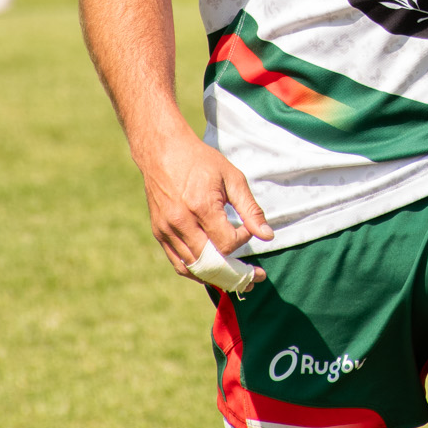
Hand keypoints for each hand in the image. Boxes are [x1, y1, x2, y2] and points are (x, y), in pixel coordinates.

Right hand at [133, 127, 272, 278]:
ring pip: (193, 268)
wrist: (163, 151)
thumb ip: (250, 209)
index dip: (242, 240)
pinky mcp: (159, 233)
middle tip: (254, 276)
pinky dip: (197, 272)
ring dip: (217, 276)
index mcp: (201, 206)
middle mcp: (181, 222)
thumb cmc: (201, 162)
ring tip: (236, 276)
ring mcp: (166, 230)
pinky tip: (213, 270)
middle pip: (211, 262)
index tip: (246, 228)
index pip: (227, 243)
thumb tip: (268, 236)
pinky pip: (179, 263)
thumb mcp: (232, 178)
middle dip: (235, 270)